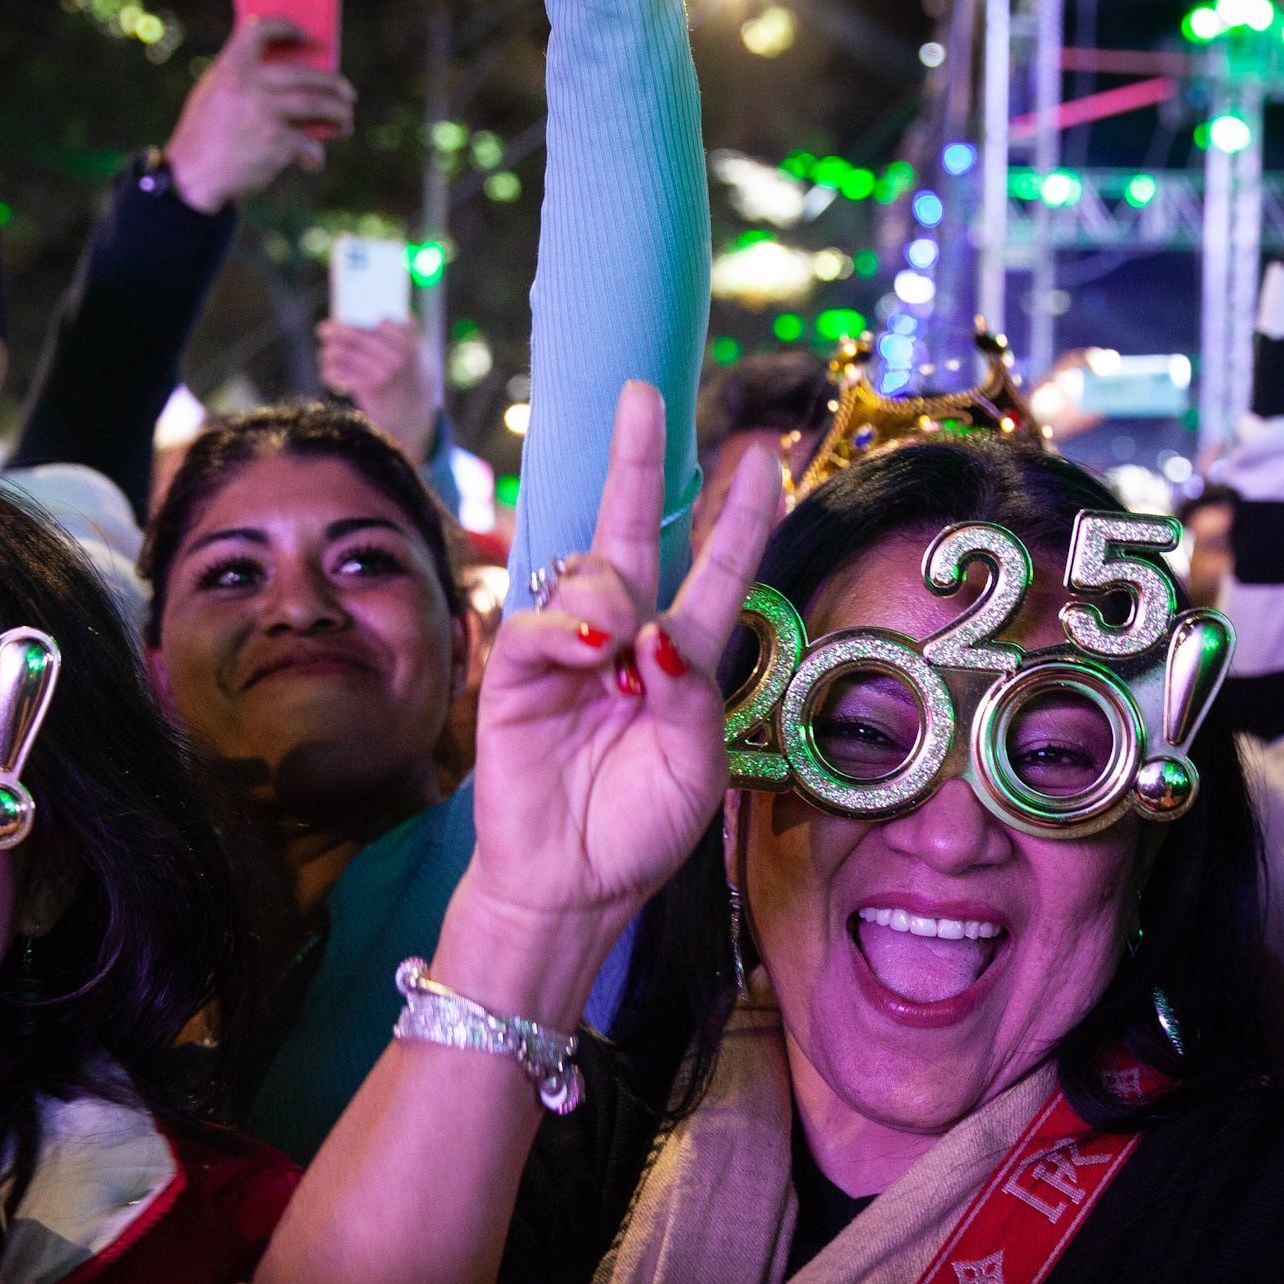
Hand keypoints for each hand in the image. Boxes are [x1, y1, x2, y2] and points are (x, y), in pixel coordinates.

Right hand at [163, 17, 355, 211]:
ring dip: (338, 113)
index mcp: (231, 67)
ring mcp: (265, 112)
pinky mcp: (276, 142)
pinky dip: (315, 155)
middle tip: (347, 93)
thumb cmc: (205, 137)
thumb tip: (287, 77)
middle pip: (304, 74)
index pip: (261, 30)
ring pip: (316, 104)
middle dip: (333, 84)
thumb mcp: (213, 95)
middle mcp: (250, 84)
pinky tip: (313, 162)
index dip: (287, 28)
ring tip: (345, 122)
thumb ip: (241, 78)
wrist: (193, 178)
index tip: (307, 38)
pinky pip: (309, 144)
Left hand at [318, 319, 438, 460]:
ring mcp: (384, 373)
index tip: (342, 319)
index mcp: (409, 345)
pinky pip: (344, 376)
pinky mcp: (371, 389)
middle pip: (359, 337)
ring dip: (330, 352)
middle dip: (337, 332)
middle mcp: (398, 357)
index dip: (360, 321)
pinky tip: (327, 373)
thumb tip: (382, 315)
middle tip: (322, 330)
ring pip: (348, 355)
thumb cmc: (408, 382)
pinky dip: (331, 373)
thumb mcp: (417, 357)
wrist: (412, 418)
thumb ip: (406, 335)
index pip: (384, 323)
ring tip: (325, 354)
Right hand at [467, 383, 780, 930]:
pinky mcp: (519, 673)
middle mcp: (628, 639)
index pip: (717, 571)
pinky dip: (567, 628)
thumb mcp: (696, 768)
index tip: (763, 457)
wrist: (571, 889)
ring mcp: (571, 650)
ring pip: (591, 569)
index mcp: (685, 660)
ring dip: (615, 594)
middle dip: (640, 461)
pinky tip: (589, 653)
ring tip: (618, 662)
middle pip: (635, 530)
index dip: (740, 516)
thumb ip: (691, 693)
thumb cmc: (638, 832)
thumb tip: (653, 631)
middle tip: (645, 394)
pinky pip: (540, 622)